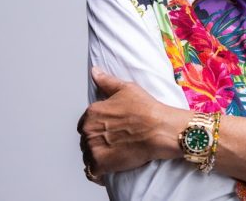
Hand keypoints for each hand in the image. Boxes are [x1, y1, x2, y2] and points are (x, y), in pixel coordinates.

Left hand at [77, 67, 186, 182]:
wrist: (160, 130)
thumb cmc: (147, 109)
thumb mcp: (126, 88)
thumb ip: (106, 81)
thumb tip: (95, 72)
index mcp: (92, 112)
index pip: (85, 123)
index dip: (97, 127)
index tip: (108, 130)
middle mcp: (89, 130)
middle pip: (86, 139)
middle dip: (96, 141)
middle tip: (113, 143)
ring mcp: (93, 148)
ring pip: (87, 155)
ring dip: (96, 156)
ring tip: (112, 155)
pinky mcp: (101, 164)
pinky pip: (91, 172)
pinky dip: (97, 173)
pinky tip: (107, 170)